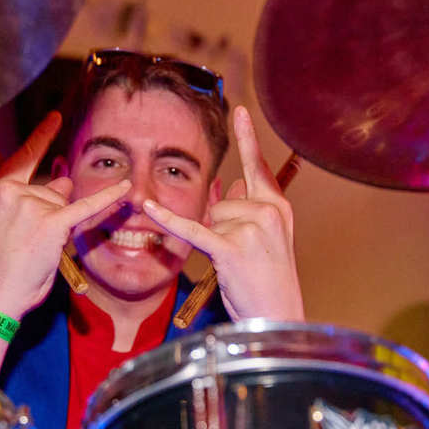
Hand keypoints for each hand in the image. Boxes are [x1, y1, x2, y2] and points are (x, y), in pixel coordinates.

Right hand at [0, 112, 130, 319]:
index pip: (24, 156)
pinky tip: (125, 188)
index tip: (56, 118)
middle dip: (54, 213)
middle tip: (31, 243)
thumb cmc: (2, 266)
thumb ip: (33, 200)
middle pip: (53, 189)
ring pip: (65, 205)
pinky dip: (107, 199)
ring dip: (61, 227)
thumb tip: (64, 182)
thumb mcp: (9, 225)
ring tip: (36, 251)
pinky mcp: (50, 225)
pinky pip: (85, 208)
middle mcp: (10, 191)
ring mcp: (30, 206)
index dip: (42, 137)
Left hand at [143, 105, 303, 321]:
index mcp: (278, 207)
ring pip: (210, 218)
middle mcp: (268, 212)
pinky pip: (192, 230)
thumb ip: (249, 208)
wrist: (277, 316)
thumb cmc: (269, 280)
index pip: (258, 167)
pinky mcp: (230, 249)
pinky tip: (149, 210)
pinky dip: (168, 222)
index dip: (246, 139)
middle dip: (221, 226)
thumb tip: (233, 182)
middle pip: (223, 202)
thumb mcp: (267, 239)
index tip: (239, 111)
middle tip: (240, 255)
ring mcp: (251, 229)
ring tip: (236, 264)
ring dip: (214, 241)